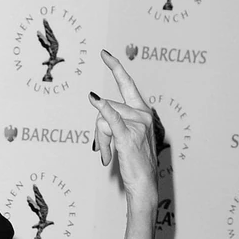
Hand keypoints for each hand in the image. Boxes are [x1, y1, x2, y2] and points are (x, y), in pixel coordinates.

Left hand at [88, 50, 157, 204]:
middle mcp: (143, 114)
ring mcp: (138, 124)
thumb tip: (97, 107)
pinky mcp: (129, 137)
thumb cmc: (135, 162)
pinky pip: (112, 119)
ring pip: (102, 120)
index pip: (127, 84)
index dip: (116, 68)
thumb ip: (112, 121)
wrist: (144, 184)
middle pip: (106, 109)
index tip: (105, 54)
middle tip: (100, 151)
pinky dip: (103, 109)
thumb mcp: (124, 136)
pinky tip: (94, 99)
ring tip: (106, 156)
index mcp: (143, 112)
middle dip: (98, 131)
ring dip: (99, 141)